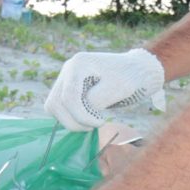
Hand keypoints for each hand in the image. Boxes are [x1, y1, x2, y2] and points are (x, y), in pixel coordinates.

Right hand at [43, 48, 165, 130]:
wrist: (136, 70)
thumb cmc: (130, 77)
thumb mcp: (118, 88)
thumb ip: (96, 100)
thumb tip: (80, 112)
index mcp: (79, 63)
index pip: (69, 97)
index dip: (81, 115)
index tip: (101, 122)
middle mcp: (68, 68)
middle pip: (56, 102)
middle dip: (74, 120)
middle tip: (94, 126)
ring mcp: (65, 77)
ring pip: (53, 106)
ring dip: (70, 120)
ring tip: (91, 122)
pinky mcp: (67, 87)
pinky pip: (58, 107)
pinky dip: (69, 116)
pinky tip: (87, 118)